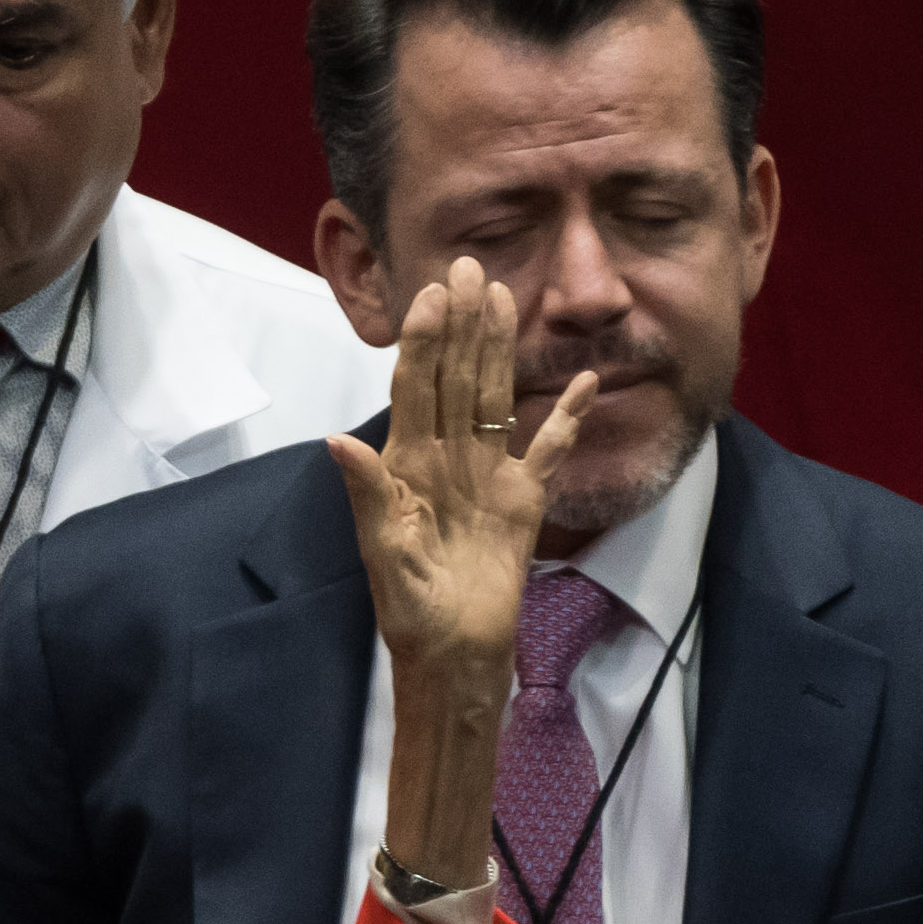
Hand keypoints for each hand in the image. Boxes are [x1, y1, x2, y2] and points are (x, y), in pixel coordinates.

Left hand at [333, 255, 595, 895]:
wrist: (454, 657)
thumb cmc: (412, 613)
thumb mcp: (384, 555)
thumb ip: (366, 495)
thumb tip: (338, 441)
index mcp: (408, 467)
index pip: (416, 390)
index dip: (423, 342)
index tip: (431, 294)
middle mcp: (446, 460)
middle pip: (456, 379)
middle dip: (461, 324)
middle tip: (470, 266)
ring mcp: (487, 475)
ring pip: (495, 398)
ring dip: (501, 349)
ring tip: (507, 298)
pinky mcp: (523, 501)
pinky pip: (549, 449)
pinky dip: (567, 416)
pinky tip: (584, 380)